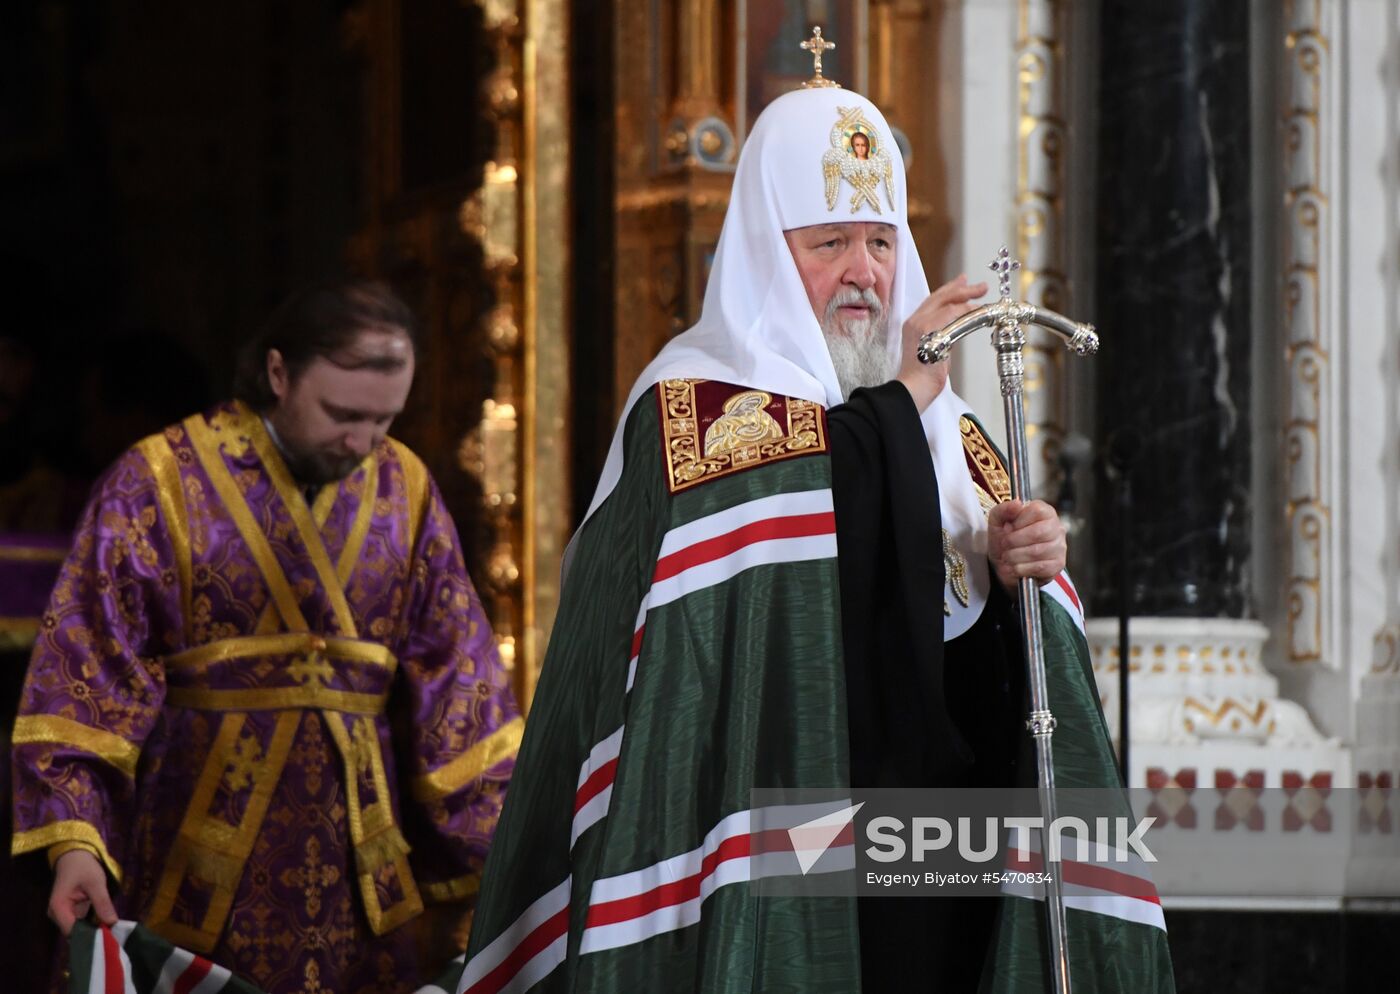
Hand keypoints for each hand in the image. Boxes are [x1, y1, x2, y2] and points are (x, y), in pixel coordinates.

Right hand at [49, 849, 116, 936]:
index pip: (72, 931)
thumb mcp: (96, 882)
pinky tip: (107, 926)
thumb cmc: (83, 866)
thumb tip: (112, 923)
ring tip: (113, 932)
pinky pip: (81, 923)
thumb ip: (102, 903)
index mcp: (58, 908)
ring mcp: (63, 914)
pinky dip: (93, 924)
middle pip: (74, 933)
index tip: (108, 937)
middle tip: (114, 935)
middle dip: (93, 935)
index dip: (89, 936)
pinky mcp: (70, 912)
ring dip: (94, 930)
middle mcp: (57, 915)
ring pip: (79, 929)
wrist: (74, 856)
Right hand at [896, 275, 988, 410]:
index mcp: (913, 324)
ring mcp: (920, 325)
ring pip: (948, 304)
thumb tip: (957, 329)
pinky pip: (951, 315)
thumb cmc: (923, 377)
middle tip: (980, 287)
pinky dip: (966, 312)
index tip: (963, 281)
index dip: (949, 289)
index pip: (933, 300)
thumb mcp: (933, 350)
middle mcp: (914, 321)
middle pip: (940, 296)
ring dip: (968, 300)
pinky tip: (977, 312)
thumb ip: (942, 336)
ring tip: (983, 299)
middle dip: (962, 289)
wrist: (912, 389)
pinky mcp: (928, 332)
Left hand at [987, 499, 1066, 594]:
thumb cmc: (1004, 539)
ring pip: (1037, 552)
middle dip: (1015, 541)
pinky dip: (1021, 568)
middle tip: (1004, 545)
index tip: (1008, 528)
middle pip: (1038, 532)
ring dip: (1015, 556)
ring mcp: (1059, 547)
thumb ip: (1003, 509)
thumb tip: (1017, 503)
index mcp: (1044, 512)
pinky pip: (1040, 567)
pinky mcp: (1057, 565)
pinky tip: (1014, 567)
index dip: (1018, 521)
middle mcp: (1056, 527)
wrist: (1004, 564)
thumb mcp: (997, 521)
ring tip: (1007, 556)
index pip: (1037, 511)